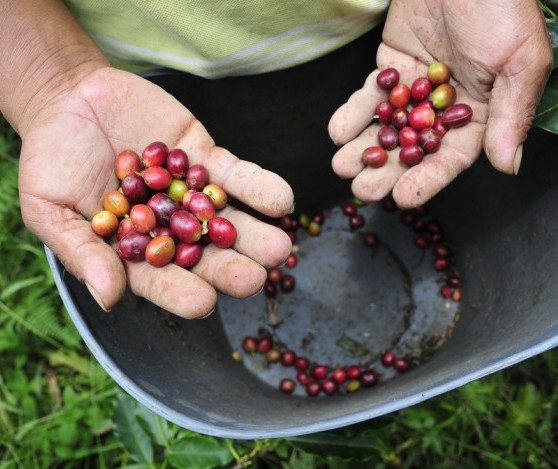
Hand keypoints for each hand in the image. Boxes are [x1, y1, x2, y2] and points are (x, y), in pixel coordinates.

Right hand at [18, 67, 293, 317]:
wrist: (71, 97)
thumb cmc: (52, 158)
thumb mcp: (51, 208)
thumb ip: (81, 251)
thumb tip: (109, 299)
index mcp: (135, 249)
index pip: (160, 279)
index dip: (180, 292)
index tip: (203, 303)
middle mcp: (170, 227)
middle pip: (203, 254)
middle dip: (229, 267)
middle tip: (255, 279)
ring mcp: (192, 193)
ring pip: (228, 219)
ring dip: (256, 234)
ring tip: (279, 246)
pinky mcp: (207, 158)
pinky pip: (236, 175)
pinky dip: (259, 187)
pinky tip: (282, 200)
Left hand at [329, 0, 552, 207]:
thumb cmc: (501, 5)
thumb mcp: (520, 60)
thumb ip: (511, 114)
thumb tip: (507, 166)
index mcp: (480, 113)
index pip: (451, 157)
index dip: (428, 179)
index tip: (402, 197)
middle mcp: (445, 108)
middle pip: (413, 149)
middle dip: (386, 170)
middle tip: (362, 188)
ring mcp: (415, 90)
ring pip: (388, 127)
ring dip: (364, 148)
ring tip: (343, 165)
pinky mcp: (391, 68)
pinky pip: (370, 97)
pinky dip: (353, 114)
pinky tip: (338, 133)